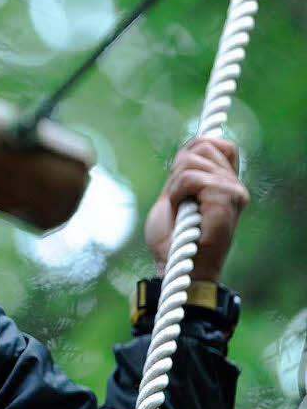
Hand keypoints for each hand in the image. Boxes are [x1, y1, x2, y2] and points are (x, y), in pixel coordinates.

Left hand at [144, 138, 249, 281]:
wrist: (176, 265)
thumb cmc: (173, 238)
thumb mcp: (175, 195)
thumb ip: (186, 171)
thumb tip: (195, 143)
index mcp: (224, 183)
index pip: (215, 143)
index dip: (192, 149)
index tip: (176, 173)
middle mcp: (234, 185)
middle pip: (203, 145)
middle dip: (178, 168)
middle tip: (176, 197)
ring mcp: (234, 192)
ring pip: (193, 161)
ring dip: (175, 184)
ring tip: (179, 208)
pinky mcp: (227, 199)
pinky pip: (192, 178)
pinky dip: (177, 193)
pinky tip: (180, 210)